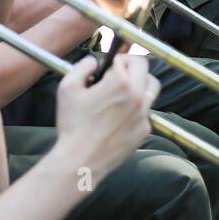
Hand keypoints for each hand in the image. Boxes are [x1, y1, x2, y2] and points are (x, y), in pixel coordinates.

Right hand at [54, 54, 158, 178]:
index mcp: (120, 82)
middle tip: (117, 74)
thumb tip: (94, 61)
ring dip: (139, 84)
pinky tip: (120, 115)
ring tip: (123, 91)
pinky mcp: (144, 130)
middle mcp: (137, 96)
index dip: (114, 60)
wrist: (81, 161)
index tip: (106, 68)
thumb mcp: (67, 88)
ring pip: (151, 88)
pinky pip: (146, 111)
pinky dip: (137, 108)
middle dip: (131, 66)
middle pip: (145, 68)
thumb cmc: (73, 125)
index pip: (127, 58)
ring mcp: (143, 114)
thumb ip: (82, 66)